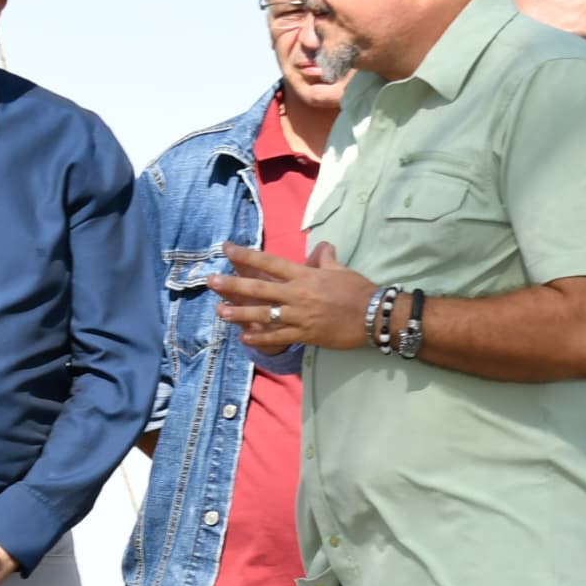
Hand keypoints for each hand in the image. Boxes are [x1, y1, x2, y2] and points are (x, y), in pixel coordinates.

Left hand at [219, 242, 382, 355]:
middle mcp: (297, 294)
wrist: (374, 315)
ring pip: (263, 315)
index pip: (269, 262)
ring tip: (219, 313)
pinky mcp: (306, 335)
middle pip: (259, 288)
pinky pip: (278, 337)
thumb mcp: (340, 269)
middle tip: (211, 282)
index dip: (246, 255)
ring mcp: (300, 316)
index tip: (227, 249)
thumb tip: (322, 247)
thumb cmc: (358, 290)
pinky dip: (261, 338)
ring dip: (239, 313)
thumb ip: (325, 259)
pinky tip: (244, 338)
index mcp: (304, 275)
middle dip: (233, 285)